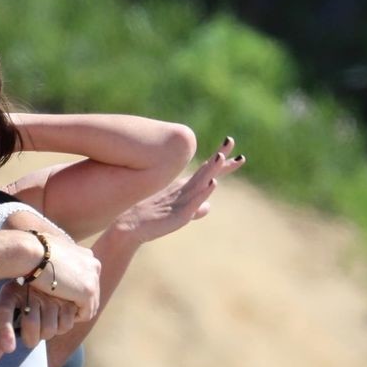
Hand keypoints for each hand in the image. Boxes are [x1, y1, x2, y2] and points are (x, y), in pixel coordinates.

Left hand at [0, 281, 75, 362]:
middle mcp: (31, 290)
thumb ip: (1, 336)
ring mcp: (51, 294)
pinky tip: (60, 315)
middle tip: (33, 334)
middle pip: (31, 326)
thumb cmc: (26, 299)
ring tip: (47, 322)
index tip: (8, 348)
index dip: (5, 330)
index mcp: (10, 292)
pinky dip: (63, 326)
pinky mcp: (70, 298)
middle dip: (32, 339)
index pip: (4, 309)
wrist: (49, 273)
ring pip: (50, 329)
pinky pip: (66, 324)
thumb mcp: (11, 310)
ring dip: (49, 332)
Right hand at [23, 233, 100, 315]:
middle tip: (61, 309)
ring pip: (92, 305)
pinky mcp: (88, 291)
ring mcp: (93, 279)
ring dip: (77, 311)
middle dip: (79, 302)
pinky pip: (87, 313)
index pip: (87, 279)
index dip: (75, 290)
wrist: (32, 253)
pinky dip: (76, 318)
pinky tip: (61, 316)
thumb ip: (61, 262)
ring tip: (61, 314)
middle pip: (93, 293)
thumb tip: (53, 267)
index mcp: (87, 256)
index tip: (61, 297)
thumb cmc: (34, 253)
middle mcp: (94, 265)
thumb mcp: (52, 255)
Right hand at [112, 139, 244, 245]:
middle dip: (219, 157)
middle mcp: (184, 190)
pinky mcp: (179, 213)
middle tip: (230, 140)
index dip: (222, 164)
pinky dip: (203, 192)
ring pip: (200, 182)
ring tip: (221, 156)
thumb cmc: (153, 218)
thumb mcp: (180, 213)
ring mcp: (181, 200)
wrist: (130, 226)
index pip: (207, 172)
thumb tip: (208, 207)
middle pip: (206, 171)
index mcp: (185, 188)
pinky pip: (194, 201)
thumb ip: (196, 209)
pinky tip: (213, 183)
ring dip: (211, 169)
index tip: (236, 154)